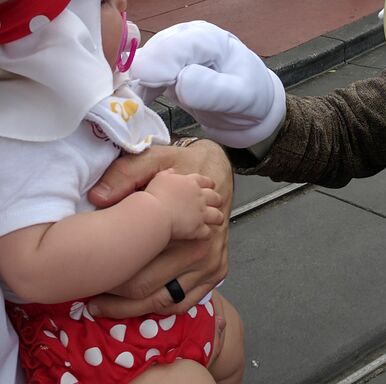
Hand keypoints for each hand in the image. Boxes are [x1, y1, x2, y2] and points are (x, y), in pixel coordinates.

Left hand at [87, 141, 231, 317]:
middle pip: (151, 290)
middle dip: (117, 300)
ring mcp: (212, 265)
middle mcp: (203, 251)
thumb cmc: (183, 165)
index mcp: (188, 226)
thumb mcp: (155, 158)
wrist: (217, 170)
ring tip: (104, 307)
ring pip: (165, 303)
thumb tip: (98, 197)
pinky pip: (182, 303)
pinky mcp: (215, 273)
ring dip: (133, 310)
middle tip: (88, 302)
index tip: (85, 281)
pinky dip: (158, 308)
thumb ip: (126, 174)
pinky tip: (134, 304)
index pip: (141, 266)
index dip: (110, 277)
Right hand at [130, 21, 285, 147]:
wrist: (250, 109)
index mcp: (209, 39)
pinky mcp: (163, 68)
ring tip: (136, 109)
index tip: (150, 84)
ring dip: (136, 85)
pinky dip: (135, 91)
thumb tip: (180, 80)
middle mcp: (186, 38)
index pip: (176, 44)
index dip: (159, 63)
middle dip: (145, 76)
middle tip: (141, 104)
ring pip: (142, 63)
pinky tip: (136, 108)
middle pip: (153, 52)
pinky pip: (141, 77)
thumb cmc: (251, 99)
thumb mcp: (242, 97)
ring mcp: (173, 51)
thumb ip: (213, 90)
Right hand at [145, 170, 222, 240]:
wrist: (155, 213)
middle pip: (214, 197)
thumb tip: (171, 172)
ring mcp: (200, 213)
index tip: (211, 185)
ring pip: (216, 215)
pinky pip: (207, 232)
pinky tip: (206, 235)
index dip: (209, 183)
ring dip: (218, 217)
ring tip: (219, 220)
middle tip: (218, 202)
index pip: (204, 181)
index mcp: (190, 183)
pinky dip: (207, 234)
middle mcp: (199, 197)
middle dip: (217, 200)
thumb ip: (167, 174)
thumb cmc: (155, 197)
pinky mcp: (198, 228)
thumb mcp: (160, 179)